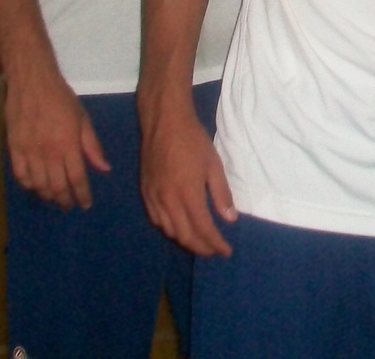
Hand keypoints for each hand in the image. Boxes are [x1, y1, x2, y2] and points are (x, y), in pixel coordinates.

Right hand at [4, 67, 110, 209]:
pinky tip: (35, 186)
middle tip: (69, 205)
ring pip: (38, 185)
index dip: (82, 195)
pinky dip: (28, 185)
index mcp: (68, 145)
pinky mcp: (13, 149)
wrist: (32, 82)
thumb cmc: (61, 98)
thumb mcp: (82, 119)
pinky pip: (20, 175)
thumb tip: (104, 168)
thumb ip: (92, 146)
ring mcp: (29, 152)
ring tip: (54, 198)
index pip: (77, 178)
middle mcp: (49, 153)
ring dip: (47, 196)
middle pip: (57, 186)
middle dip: (65, 200)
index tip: (85, 205)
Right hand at [140, 102, 237, 257]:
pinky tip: (179, 226)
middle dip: (201, 247)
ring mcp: (153, 198)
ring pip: (169, 231)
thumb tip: (230, 219)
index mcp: (188, 194)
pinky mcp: (145, 193)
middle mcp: (168, 201)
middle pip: (184, 236)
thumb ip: (221, 194)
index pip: (203, 229)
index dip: (215, 244)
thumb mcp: (213, 164)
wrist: (164, 122)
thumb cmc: (193, 140)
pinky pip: (156, 220)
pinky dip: (169, 229)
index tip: (226, 251)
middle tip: (214, 250)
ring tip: (200, 241)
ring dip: (185, 240)